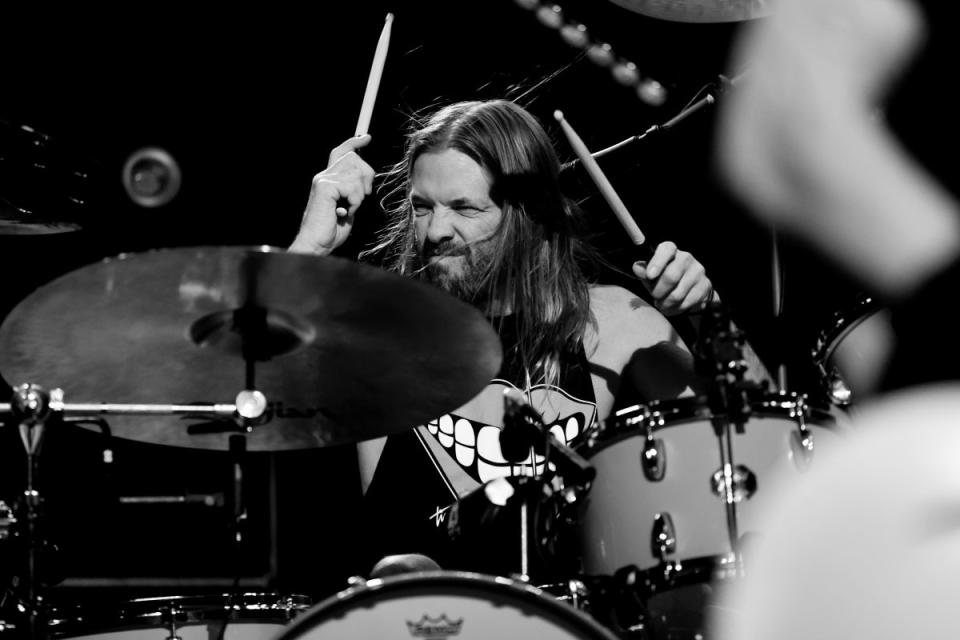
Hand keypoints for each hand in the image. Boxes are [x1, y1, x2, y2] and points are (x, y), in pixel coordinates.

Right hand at [289, 134, 374, 254]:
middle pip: (354, 159)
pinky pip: (352, 187)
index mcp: (328, 179)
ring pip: (356, 174)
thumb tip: (365, 178)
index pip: (340, 152)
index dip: (354, 143)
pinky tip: (344, 212)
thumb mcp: (348, 206)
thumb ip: (353, 190)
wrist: (316, 244)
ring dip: (359, 195)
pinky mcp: (325, 187)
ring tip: (348, 209)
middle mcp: (324, 175)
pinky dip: (354, 202)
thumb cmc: (331, 230)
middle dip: (366, 177)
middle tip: (359, 199)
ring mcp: (323, 180)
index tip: (366, 137)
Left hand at [633, 241, 716, 315]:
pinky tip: (673, 307)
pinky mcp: (706, 286)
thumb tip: (637, 267)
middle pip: (670, 276)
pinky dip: (676, 309)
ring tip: (663, 304)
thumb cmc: (663, 280)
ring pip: (677, 294)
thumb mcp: (651, 276)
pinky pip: (686, 303)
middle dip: (658, 291)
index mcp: (670, 250)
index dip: (657, 262)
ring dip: (666, 304)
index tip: (650, 276)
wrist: (688, 290)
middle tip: (655, 297)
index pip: (666, 249)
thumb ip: (644, 273)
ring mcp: (698, 271)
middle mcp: (686, 258)